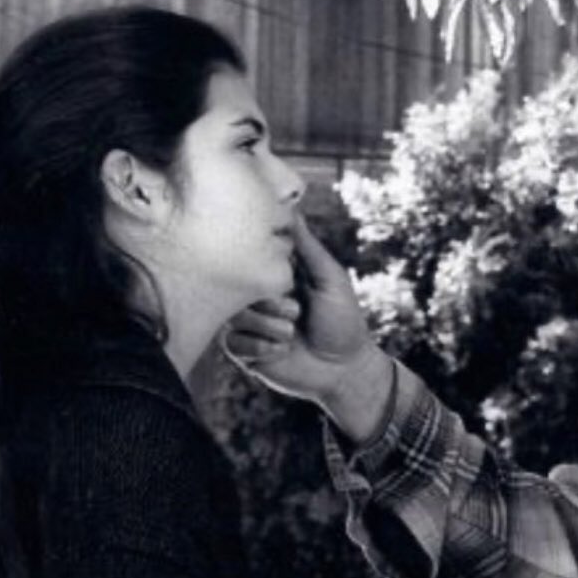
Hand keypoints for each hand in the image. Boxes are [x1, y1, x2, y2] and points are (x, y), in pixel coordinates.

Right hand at [224, 215, 393, 440]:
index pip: (251, 255)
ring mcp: (249, 322)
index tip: (282, 273)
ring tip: (292, 332)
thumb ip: (308, 247)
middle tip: (296, 309)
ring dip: (268, 324)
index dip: (260, 261)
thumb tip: (292, 208)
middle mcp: (257, 295)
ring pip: (234, 314)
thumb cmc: (343, 320)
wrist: (344, 369)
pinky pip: (233, 341)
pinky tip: (282, 350)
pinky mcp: (243, 350)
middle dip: (269, 300)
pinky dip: (260, 346)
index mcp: (275, 275)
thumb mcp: (330, 278)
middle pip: (237, 285)